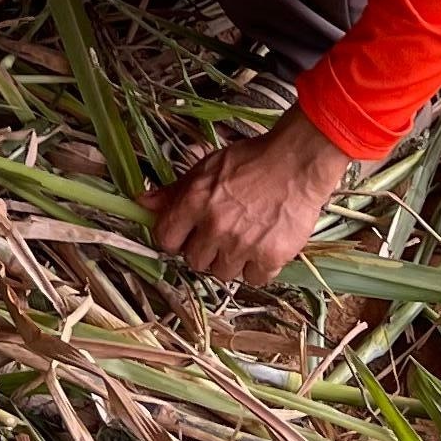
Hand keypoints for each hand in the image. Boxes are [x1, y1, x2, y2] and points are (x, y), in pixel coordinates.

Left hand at [147, 106, 346, 286]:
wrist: (297, 163)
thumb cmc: (252, 161)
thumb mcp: (207, 167)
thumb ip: (175, 191)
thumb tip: (143, 203)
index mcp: (195, 201)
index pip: (165, 239)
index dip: (174, 239)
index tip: (186, 235)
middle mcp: (215, 226)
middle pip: (194, 261)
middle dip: (205, 250)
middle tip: (221, 234)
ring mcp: (243, 244)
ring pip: (222, 274)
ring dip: (230, 262)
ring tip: (243, 239)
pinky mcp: (270, 257)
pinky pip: (254, 279)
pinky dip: (257, 268)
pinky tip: (263, 247)